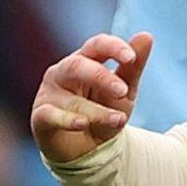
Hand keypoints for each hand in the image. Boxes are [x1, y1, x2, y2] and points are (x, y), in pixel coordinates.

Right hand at [31, 32, 153, 164]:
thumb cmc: (105, 112)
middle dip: (101, 77)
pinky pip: (50, 115)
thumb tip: (146, 36)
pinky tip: (82, 124)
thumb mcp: (124, 92)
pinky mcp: (40, 117)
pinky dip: (66, 120)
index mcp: (86, 60)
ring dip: (98, 111)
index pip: (96, 45)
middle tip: (122, 91)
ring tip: (119, 121)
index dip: (112, 48)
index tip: (130, 57)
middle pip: (77, 65)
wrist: (89, 150)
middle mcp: (63, 72)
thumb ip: (133, 66)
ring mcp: (49, 93)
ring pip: (72, 99)